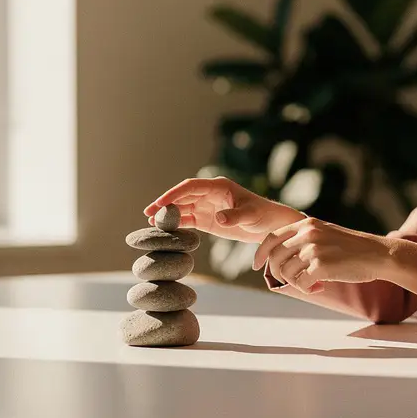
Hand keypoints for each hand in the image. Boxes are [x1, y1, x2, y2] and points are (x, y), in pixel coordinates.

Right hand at [144, 177, 304, 243]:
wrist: (269, 226)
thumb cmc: (262, 215)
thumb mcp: (250, 215)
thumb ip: (234, 216)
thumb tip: (218, 218)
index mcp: (218, 186)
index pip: (190, 186)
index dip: (174, 193)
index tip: (160, 203)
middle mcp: (209, 194)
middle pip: (182, 196)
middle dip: (164, 204)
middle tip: (146, 214)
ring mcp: (207, 207)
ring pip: (182, 208)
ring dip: (167, 215)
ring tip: (150, 224)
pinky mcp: (207, 220)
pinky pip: (188, 220)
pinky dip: (176, 225)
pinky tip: (164, 231)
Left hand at [252, 217, 392, 293]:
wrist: (377, 254)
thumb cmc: (352, 248)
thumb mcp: (325, 233)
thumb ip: (304, 239)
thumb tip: (280, 256)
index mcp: (306, 224)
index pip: (271, 238)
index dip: (260, 253)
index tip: (257, 266)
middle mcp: (307, 233)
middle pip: (275, 258)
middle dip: (278, 274)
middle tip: (294, 281)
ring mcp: (313, 249)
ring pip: (286, 272)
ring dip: (296, 283)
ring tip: (313, 284)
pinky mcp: (321, 265)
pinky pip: (300, 283)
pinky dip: (307, 289)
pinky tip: (320, 287)